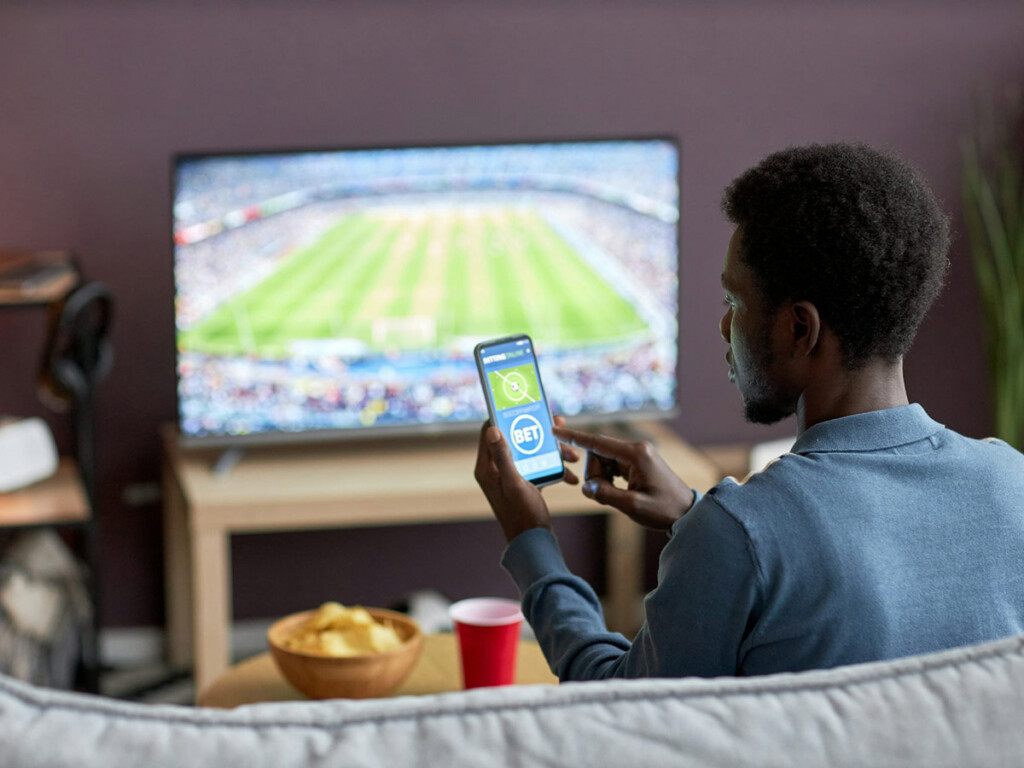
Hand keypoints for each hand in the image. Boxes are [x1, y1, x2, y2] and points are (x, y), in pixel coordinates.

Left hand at [474, 416, 580, 541]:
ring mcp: (510, 476)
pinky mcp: (524, 483)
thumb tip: (493, 428)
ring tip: (572, 455)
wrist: (535, 543)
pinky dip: (555, 468)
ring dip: (552, 451)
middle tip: (558, 425)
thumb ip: (504, 456)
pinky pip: (539, 466)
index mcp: (486, 468)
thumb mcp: (515, 483)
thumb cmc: (522, 515)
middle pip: (516, 438)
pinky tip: (571, 474)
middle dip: (539, 433)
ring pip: (531, 452)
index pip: (490, 431)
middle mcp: (495, 470)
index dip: (505, 416)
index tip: (524, 407)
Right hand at [552, 425, 695, 530]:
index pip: (597, 442)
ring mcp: (636, 455)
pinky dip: (608, 479)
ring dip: (602, 479)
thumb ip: (605, 494)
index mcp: (635, 454)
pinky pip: (611, 466)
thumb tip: (586, 486)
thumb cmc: (664, 510)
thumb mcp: (632, 506)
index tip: (555, 430)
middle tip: (606, 495)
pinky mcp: (636, 463)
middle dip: (595, 474)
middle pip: (597, 454)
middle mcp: (636, 449)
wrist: (687, 513)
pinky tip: (619, 491)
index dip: (574, 437)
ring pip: (603, 461)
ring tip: (618, 496)